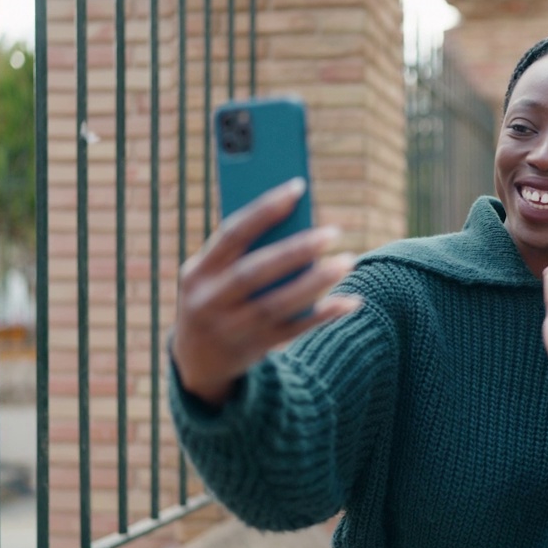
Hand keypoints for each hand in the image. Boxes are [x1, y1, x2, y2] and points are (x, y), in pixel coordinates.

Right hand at [170, 178, 362, 404]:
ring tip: (347, 261)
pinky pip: (295, 331)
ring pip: (277, 304)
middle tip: (332, 232)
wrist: (197, 361)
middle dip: (295, 250)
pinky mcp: (255, 349)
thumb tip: (299, 222)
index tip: (298, 186)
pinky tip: (350, 301)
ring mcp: (232, 329)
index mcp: (197, 272)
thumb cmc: (216, 297)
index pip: (231, 234)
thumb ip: (244, 252)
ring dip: (315, 282)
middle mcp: (209, 301)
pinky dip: (324, 315)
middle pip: (255, 271)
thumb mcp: (212, 274)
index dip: (264, 208)